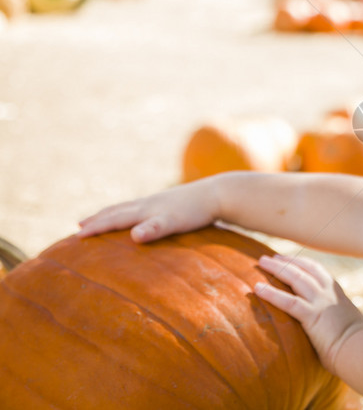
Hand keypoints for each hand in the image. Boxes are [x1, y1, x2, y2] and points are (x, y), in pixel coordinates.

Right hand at [77, 178, 220, 242]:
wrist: (220, 193)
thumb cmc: (197, 210)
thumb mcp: (174, 222)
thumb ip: (154, 229)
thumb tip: (133, 236)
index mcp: (146, 209)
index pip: (114, 219)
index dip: (95, 228)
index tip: (76, 236)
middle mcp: (149, 202)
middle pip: (118, 210)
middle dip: (99, 218)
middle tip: (80, 225)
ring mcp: (161, 201)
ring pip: (130, 207)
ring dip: (114, 213)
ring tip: (104, 217)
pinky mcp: (172, 202)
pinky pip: (145, 207)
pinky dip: (133, 212)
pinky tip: (140, 216)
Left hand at [255, 255, 362, 371]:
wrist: (362, 350)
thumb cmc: (357, 345)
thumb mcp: (348, 325)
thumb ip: (337, 320)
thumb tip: (332, 327)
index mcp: (337, 293)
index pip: (317, 271)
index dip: (301, 263)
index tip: (288, 259)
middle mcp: (328, 293)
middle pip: (303, 269)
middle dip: (285, 261)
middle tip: (269, 258)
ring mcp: (321, 302)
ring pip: (295, 278)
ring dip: (277, 269)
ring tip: (261, 263)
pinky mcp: (312, 316)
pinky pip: (288, 301)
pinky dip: (271, 293)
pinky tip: (257, 288)